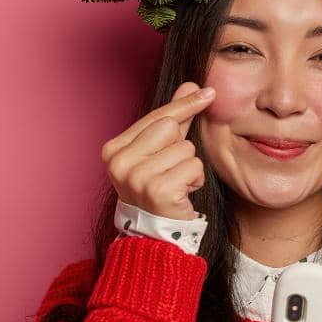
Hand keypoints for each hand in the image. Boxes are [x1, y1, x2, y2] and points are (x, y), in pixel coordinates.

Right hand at [100, 82, 214, 220]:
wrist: (154, 236)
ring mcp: (137, 177)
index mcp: (114, 149)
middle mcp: (120, 162)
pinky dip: (195, 180)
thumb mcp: (161, 152)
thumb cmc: (157, 191)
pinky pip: (194, 167)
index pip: (157, 117)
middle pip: (171, 127)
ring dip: (189, 166)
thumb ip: (173, 119)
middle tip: (170, 169)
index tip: (208, 92)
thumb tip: (191, 85)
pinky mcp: (158, 191)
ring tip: (175, 184)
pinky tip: (182, 194)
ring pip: (186, 149)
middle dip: (181, 146)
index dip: (184, 105)